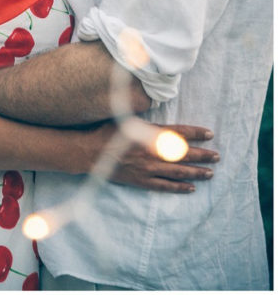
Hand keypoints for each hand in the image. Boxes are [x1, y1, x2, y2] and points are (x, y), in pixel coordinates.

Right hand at [100, 123, 217, 192]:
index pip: (178, 133)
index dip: (196, 134)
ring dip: (196, 172)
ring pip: (178, 172)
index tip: (209, 134)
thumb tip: (160, 116)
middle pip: (183, 154)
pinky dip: (179, 187)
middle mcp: (151, 152)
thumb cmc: (104, 132)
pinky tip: (190, 188)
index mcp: (147, 134)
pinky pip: (164, 186)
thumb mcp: (125, 119)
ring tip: (210, 173)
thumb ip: (145, 120)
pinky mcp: (141, 180)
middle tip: (217, 156)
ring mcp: (147, 168)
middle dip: (202, 155)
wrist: (88, 152)